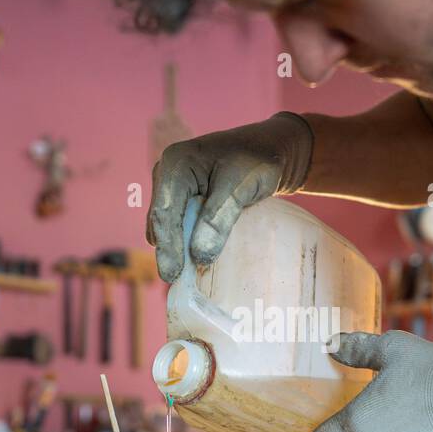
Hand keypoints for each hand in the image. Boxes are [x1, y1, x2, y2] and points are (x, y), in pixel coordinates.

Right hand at [148, 112, 312, 281]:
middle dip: (168, 250)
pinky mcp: (183, 198)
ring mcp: (173, 186)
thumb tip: (199, 256)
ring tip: (184, 277)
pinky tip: (193, 260)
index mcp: (175, 164)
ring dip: (176, 248)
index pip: (164, 211)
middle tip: (175, 282)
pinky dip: (184, 241)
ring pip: (167, 224)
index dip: (167, 246)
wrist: (270, 149)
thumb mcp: (240, 187)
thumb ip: (218, 219)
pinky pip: (178, 223)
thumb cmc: (257, 161)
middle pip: (161, 219)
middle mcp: (167, 174)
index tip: (171, 274)